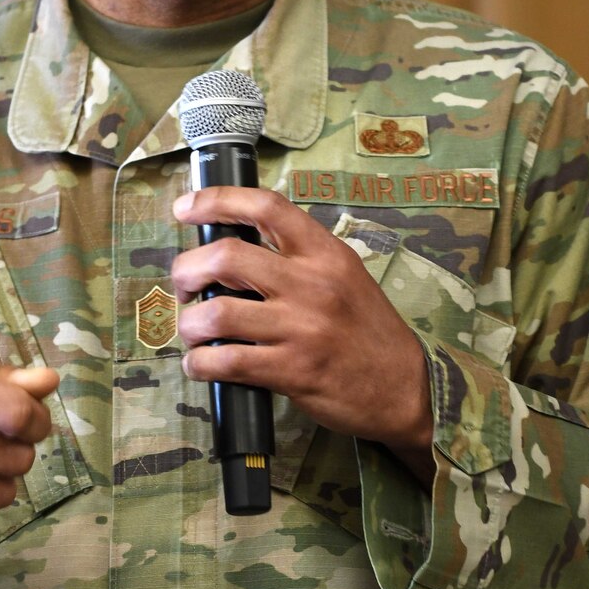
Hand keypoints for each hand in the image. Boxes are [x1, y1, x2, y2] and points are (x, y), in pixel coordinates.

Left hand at [171, 188, 433, 475]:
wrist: (405, 388)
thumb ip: (296, 259)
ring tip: (193, 332)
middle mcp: (312, 284)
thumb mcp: (343, 277)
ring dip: (189, 324)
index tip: (185, 209)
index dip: (217, 200)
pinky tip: (201, 365)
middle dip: (186, 271)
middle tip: (183, 287)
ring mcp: (302, 328)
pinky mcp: (293, 371)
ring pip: (216, 314)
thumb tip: (230, 252)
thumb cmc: (367, 332)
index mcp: (325, 253)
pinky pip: (226, 362)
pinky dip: (200, 364)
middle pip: (226, 257)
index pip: (266, 207)